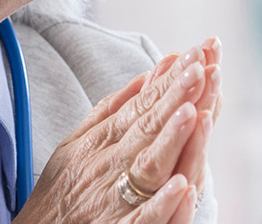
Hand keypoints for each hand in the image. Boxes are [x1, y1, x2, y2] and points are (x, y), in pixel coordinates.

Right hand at [14, 38, 222, 223]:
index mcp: (101, 141)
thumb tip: (147, 76)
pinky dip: (161, 203)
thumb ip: (112, 110)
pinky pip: (142, 219)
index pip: (141, 106)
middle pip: (148, 127)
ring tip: (194, 112)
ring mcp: (113, 199)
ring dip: (171, 139)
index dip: (168, 81)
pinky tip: (182, 186)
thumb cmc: (60, 191)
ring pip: (148, 166)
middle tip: (201, 68)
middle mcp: (108, 165)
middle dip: (176, 97)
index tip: (194, 54)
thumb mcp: (75, 143)